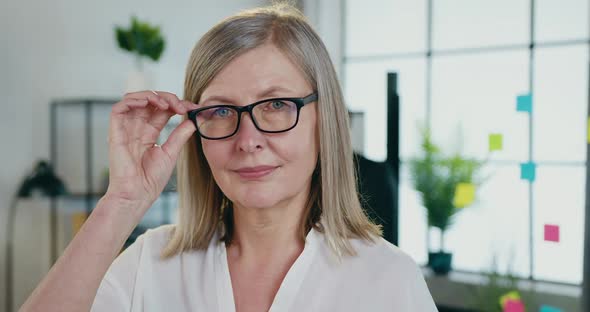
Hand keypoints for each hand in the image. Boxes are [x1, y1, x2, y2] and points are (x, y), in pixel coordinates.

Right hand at [104, 90, 198, 211]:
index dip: (177, 104)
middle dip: (168, 98)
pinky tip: (148, 103)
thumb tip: (193, 120)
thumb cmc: (151, 179)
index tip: (194, 107)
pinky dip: (133, 100)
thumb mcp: (171, 152)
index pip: (162, 110)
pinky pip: (119, 108)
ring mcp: (125, 129)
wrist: (138, 194)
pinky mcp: (115, 132)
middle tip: (182, 106)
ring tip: (167, 105)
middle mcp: (137, 128)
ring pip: (134, 99)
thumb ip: (180, 135)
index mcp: (149, 132)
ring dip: (152, 96)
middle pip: (150, 101)